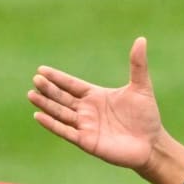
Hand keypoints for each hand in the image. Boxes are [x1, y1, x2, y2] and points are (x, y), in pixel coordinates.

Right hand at [29, 37, 165, 173]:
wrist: (152, 143)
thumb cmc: (147, 116)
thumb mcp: (141, 87)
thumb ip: (137, 65)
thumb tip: (141, 40)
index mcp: (96, 96)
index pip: (71, 85)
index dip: (57, 78)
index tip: (41, 70)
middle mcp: (87, 110)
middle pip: (62, 97)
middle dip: (49, 89)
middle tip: (36, 79)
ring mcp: (85, 126)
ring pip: (60, 113)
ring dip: (46, 104)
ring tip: (31, 94)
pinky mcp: (86, 141)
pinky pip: (65, 131)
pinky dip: (52, 124)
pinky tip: (39, 115)